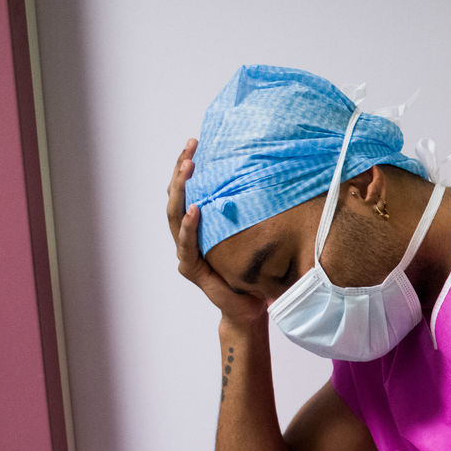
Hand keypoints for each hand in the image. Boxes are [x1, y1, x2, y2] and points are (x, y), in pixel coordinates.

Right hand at [166, 139, 264, 325]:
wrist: (248, 308)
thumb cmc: (252, 271)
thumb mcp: (253, 237)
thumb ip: (252, 214)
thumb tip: (275, 181)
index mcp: (199, 226)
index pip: (188, 190)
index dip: (187, 166)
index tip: (197, 142)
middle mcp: (187, 236)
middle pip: (176, 196)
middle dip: (181, 170)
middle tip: (191, 147)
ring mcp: (186, 252)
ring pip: (175, 215)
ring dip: (182, 190)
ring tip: (189, 168)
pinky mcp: (192, 269)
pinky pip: (188, 244)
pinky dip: (191, 227)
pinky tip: (195, 209)